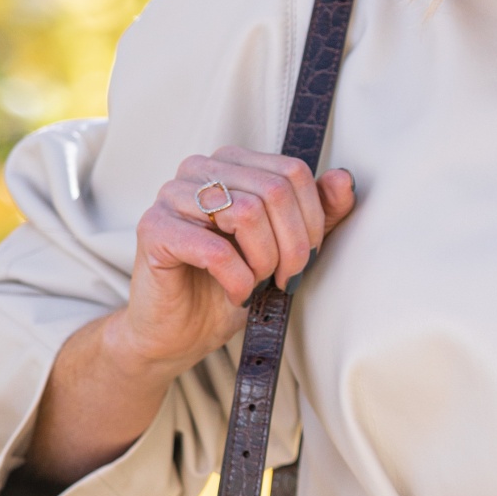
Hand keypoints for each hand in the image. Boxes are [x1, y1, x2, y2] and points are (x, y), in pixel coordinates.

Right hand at [23, 149, 354, 490]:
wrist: (177, 333)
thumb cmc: (229, 287)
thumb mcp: (285, 250)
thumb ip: (316, 215)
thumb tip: (343, 179)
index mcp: (231, 162)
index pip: (292, 172)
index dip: (312, 220)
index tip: (306, 258)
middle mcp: (199, 168)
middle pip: (274, 191)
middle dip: (292, 246)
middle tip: (285, 279)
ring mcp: (171, 194)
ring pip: (247, 213)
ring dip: (263, 261)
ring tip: (256, 284)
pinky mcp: (153, 228)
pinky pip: (215, 249)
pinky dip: (237, 279)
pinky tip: (236, 293)